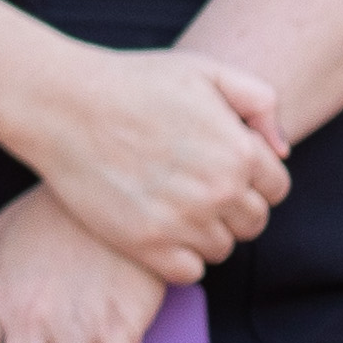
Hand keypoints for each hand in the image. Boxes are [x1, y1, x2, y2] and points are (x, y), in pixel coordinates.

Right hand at [2, 39, 286, 276]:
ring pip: (221, 249)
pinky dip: (180, 258)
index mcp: (241, 152)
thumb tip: (282, 151)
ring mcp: (183, 221)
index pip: (275, 189)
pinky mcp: (146, 244)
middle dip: (231, 207)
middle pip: (252, 223)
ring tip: (171, 205)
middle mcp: (219, 191)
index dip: (249, 178)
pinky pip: (189, 271)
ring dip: (204, 232)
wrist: (60, 103)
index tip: (217, 167)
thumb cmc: (131, 82)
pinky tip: (158, 229)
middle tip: (192, 186)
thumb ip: (260, 102)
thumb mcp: (205, 70)